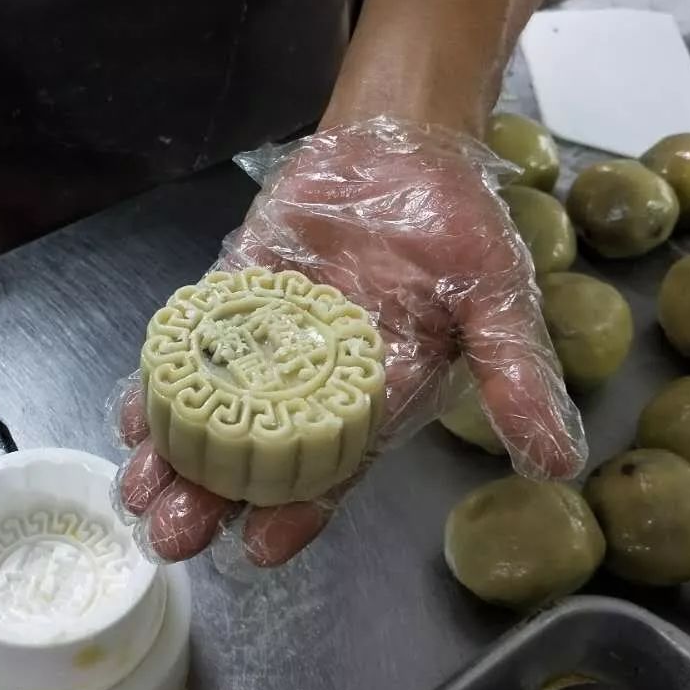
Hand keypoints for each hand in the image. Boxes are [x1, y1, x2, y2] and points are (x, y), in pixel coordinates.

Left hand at [117, 116, 585, 565]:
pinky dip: (163, 375)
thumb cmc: (457, 225)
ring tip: (136, 490)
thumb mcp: (498, 299)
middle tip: (169, 534)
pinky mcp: (236, 294)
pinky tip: (132, 410)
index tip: (260, 547)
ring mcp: (269, 338)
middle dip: (214, 496)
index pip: (333, 468)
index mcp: (375, 397)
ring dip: (176, 450)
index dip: (298, 509)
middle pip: (257, 453)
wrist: (402, 142)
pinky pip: (195, 343)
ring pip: (216, 408)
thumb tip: (557, 462)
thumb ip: (517, 374)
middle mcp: (313, 381)